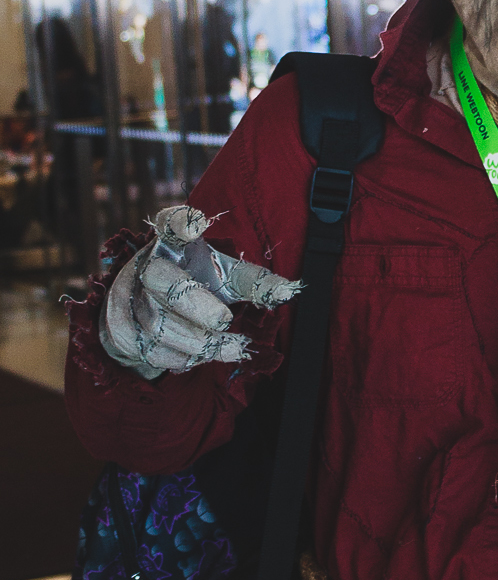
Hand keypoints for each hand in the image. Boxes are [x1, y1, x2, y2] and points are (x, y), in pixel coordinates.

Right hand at [99, 205, 300, 379]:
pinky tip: (204, 355)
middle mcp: (148, 266)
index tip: (195, 223)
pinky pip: (154, 349)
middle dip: (194, 303)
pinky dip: (184, 357)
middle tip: (225, 320)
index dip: (180, 222)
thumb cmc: (196, 286)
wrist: (145, 315)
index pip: (170, 223)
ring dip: (199, 340)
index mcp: (173, 243)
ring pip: (158, 323)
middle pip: (160, 279)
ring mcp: (132, 299)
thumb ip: (255, 283)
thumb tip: (289, 292)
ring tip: (232, 347)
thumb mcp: (226, 278)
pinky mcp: (126, 331)